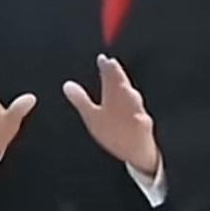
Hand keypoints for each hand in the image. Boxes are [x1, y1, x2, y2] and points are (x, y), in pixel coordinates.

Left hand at [63, 56, 158, 176]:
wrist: (136, 151)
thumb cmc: (114, 129)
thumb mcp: (93, 115)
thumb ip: (81, 100)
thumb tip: (66, 85)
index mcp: (114, 99)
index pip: (110, 80)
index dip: (106, 69)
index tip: (101, 59)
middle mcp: (125, 105)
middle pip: (121, 88)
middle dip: (117, 77)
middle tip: (112, 64)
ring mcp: (135, 118)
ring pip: (134, 104)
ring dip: (130, 95)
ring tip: (124, 87)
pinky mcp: (143, 132)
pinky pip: (143, 125)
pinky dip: (142, 120)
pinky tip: (141, 118)